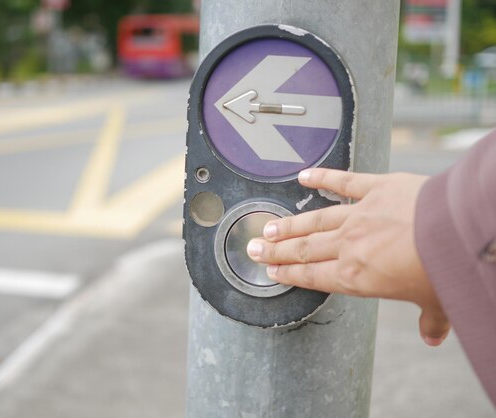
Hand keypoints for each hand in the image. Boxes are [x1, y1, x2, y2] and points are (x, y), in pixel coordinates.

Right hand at [246, 168, 449, 345]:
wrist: (456, 232)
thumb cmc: (444, 272)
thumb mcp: (436, 303)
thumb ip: (430, 320)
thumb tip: (433, 336)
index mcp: (356, 277)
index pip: (312, 276)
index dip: (288, 274)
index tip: (271, 272)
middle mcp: (349, 246)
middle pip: (303, 249)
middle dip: (276, 251)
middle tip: (253, 249)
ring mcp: (359, 215)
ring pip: (314, 221)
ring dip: (288, 225)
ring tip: (268, 226)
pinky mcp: (376, 188)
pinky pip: (344, 181)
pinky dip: (323, 177)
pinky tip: (304, 176)